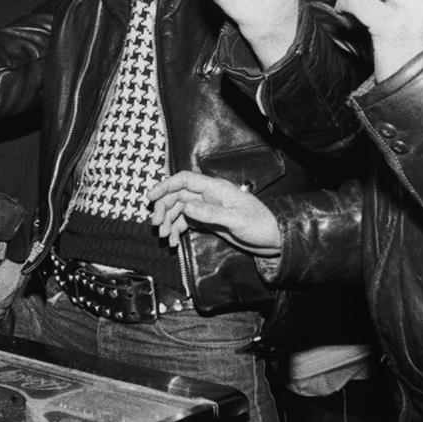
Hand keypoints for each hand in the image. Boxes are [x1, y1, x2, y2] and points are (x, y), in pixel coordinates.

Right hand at [148, 170, 280, 254]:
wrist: (272, 239)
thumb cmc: (259, 225)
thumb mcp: (236, 220)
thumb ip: (211, 213)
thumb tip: (186, 206)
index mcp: (215, 188)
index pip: (184, 180)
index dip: (165, 185)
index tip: (150, 197)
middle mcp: (208, 195)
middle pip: (177, 196)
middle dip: (163, 208)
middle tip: (157, 225)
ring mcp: (206, 208)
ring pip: (179, 210)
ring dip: (168, 222)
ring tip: (165, 237)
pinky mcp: (207, 220)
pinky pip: (186, 222)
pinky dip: (177, 230)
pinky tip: (174, 241)